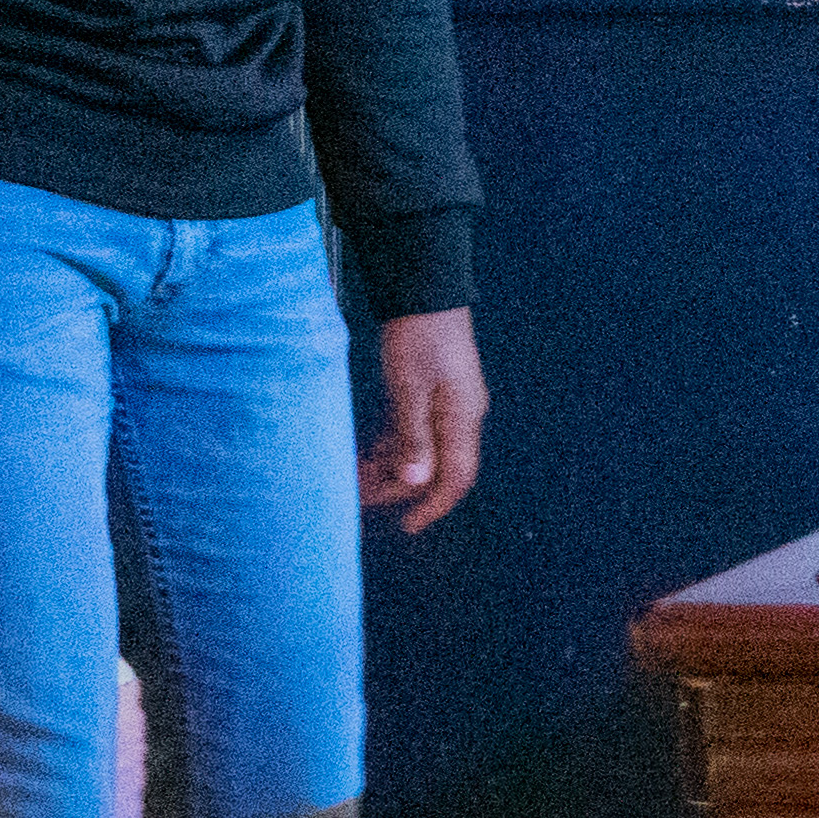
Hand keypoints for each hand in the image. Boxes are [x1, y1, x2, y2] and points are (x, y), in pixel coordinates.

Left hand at [365, 308, 488, 532]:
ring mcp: (447, 405)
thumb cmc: (418, 337)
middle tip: (360, 498)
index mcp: (462, 418)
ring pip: (422, 451)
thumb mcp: (410, 389)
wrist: (425, 292)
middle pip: (434, 467)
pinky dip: (392, 446)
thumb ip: (412, 436)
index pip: (456, 478)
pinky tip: (367, 451)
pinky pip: (414, 432)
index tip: (408, 526)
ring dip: (391, 467)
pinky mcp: (433, 394)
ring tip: (356, 476)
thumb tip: (416, 480)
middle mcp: (460, 417)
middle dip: (399, 487)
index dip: (433, 506)